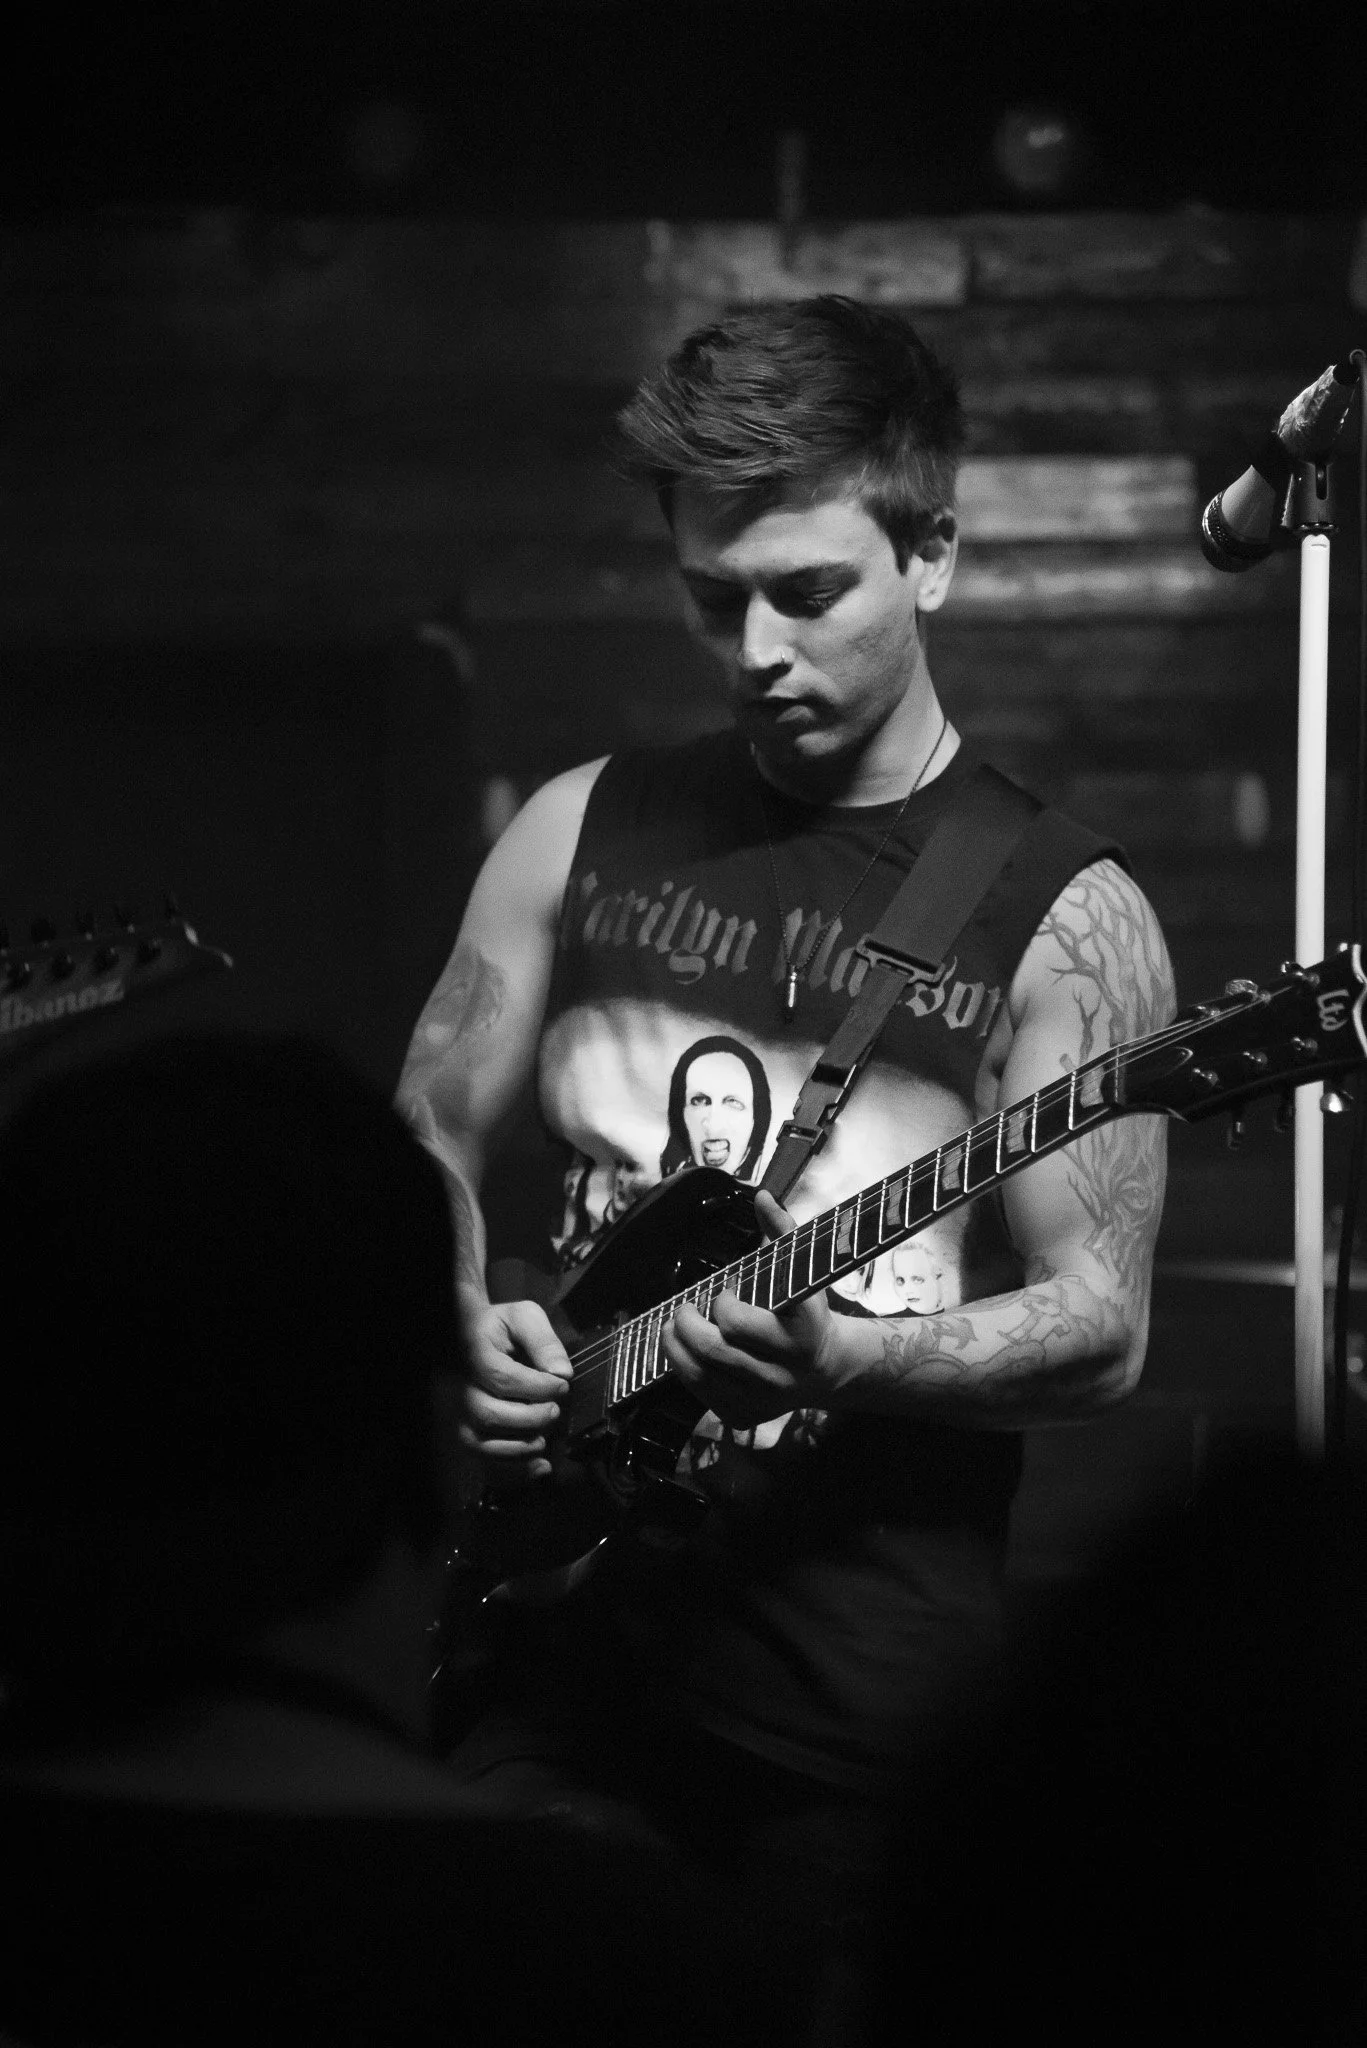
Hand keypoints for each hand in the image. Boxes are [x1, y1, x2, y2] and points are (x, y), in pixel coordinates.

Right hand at [458, 1296, 572, 1482]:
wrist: (467, 1336)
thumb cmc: (499, 1327)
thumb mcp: (523, 1317)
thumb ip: (544, 1340)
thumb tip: (562, 1373)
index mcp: (470, 1352)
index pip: (501, 1377)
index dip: (537, 1387)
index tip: (562, 1386)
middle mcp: (455, 1386)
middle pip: (489, 1414)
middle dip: (531, 1418)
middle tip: (555, 1410)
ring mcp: (454, 1412)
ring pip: (482, 1442)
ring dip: (522, 1445)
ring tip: (545, 1435)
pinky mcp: (461, 1431)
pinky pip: (482, 1458)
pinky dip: (514, 1465)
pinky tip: (540, 1464)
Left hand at [661, 1192, 843, 1429]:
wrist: (829, 1369)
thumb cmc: (809, 1312)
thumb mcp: (805, 1272)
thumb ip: (783, 1232)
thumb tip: (761, 1196)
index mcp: (800, 1334)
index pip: (738, 1322)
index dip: (721, 1302)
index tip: (724, 1289)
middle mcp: (783, 1373)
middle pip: (713, 1350)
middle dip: (686, 1323)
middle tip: (684, 1307)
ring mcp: (763, 1399)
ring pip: (700, 1375)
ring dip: (675, 1346)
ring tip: (674, 1326)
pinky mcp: (746, 1416)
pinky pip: (701, 1395)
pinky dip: (684, 1370)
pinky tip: (685, 1351)